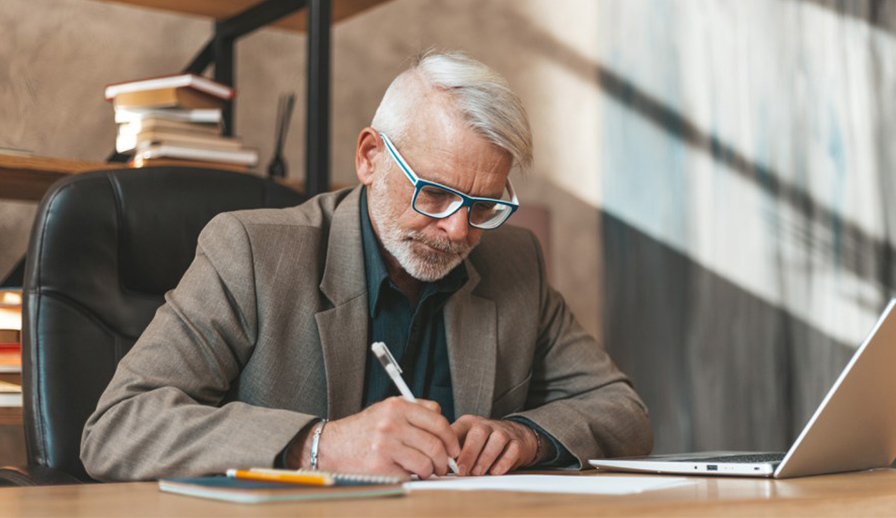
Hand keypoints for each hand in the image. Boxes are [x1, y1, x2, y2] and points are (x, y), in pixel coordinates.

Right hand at [288, 397, 459, 477]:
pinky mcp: (380, 466)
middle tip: (444, 466)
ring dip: (431, 471)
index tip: (453, 448)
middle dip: (445, 460)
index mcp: (398, 406)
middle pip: (435, 444)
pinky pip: (409, 475)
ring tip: (427, 471)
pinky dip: (413, 477)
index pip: (438, 421)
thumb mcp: (388, 410)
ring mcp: (386, 445)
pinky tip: (409, 474)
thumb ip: (415, 411)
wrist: (332, 445)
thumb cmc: (364, 429)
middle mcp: (392, 423)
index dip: (451, 438)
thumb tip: (444, 423)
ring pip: (425, 462)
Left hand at [451, 416, 537, 475]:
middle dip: (469, 453)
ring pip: (496, 440)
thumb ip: (452, 451)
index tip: (445, 461)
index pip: (457, 429)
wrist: (515, 435)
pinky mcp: (517, 443)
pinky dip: (503, 462)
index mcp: (468, 423)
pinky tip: (494, 471)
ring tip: (477, 473)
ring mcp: (503, 432)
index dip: (450, 445)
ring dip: (485, 458)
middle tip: (462, 470)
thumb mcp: (465, 440)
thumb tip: (439, 466)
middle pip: (478, 433)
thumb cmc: (483, 441)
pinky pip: (512, 450)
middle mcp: (486, 425)